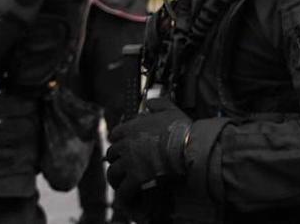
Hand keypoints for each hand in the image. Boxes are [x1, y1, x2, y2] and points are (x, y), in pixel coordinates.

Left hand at [105, 97, 190, 212]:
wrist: (188, 146)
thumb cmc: (181, 129)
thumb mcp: (171, 109)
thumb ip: (158, 103)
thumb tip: (149, 102)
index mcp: (132, 128)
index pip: (115, 134)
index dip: (118, 139)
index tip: (121, 143)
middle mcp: (126, 144)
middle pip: (111, 153)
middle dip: (115, 158)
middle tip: (122, 163)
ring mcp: (129, 162)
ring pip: (113, 172)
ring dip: (116, 177)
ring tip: (120, 181)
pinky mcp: (136, 178)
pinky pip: (124, 189)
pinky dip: (124, 194)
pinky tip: (128, 195)